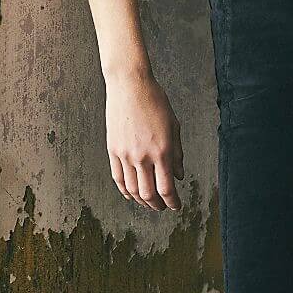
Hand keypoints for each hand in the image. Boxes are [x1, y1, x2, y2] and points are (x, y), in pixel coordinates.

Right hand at [106, 69, 183, 211]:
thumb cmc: (155, 101)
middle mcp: (142, 156)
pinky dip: (125, 190)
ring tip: (148, 202)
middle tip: (163, 207)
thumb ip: (177, 153)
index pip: (167, 188)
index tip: (176, 205)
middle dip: (157, 205)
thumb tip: (179, 175)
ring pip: (132, 189)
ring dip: (141, 200)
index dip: (173, 202)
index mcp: (161, 151)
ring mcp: (125, 154)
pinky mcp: (113, 150)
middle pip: (149, 194)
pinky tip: (131, 194)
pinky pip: (118, 177)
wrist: (130, 85)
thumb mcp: (174, 126)